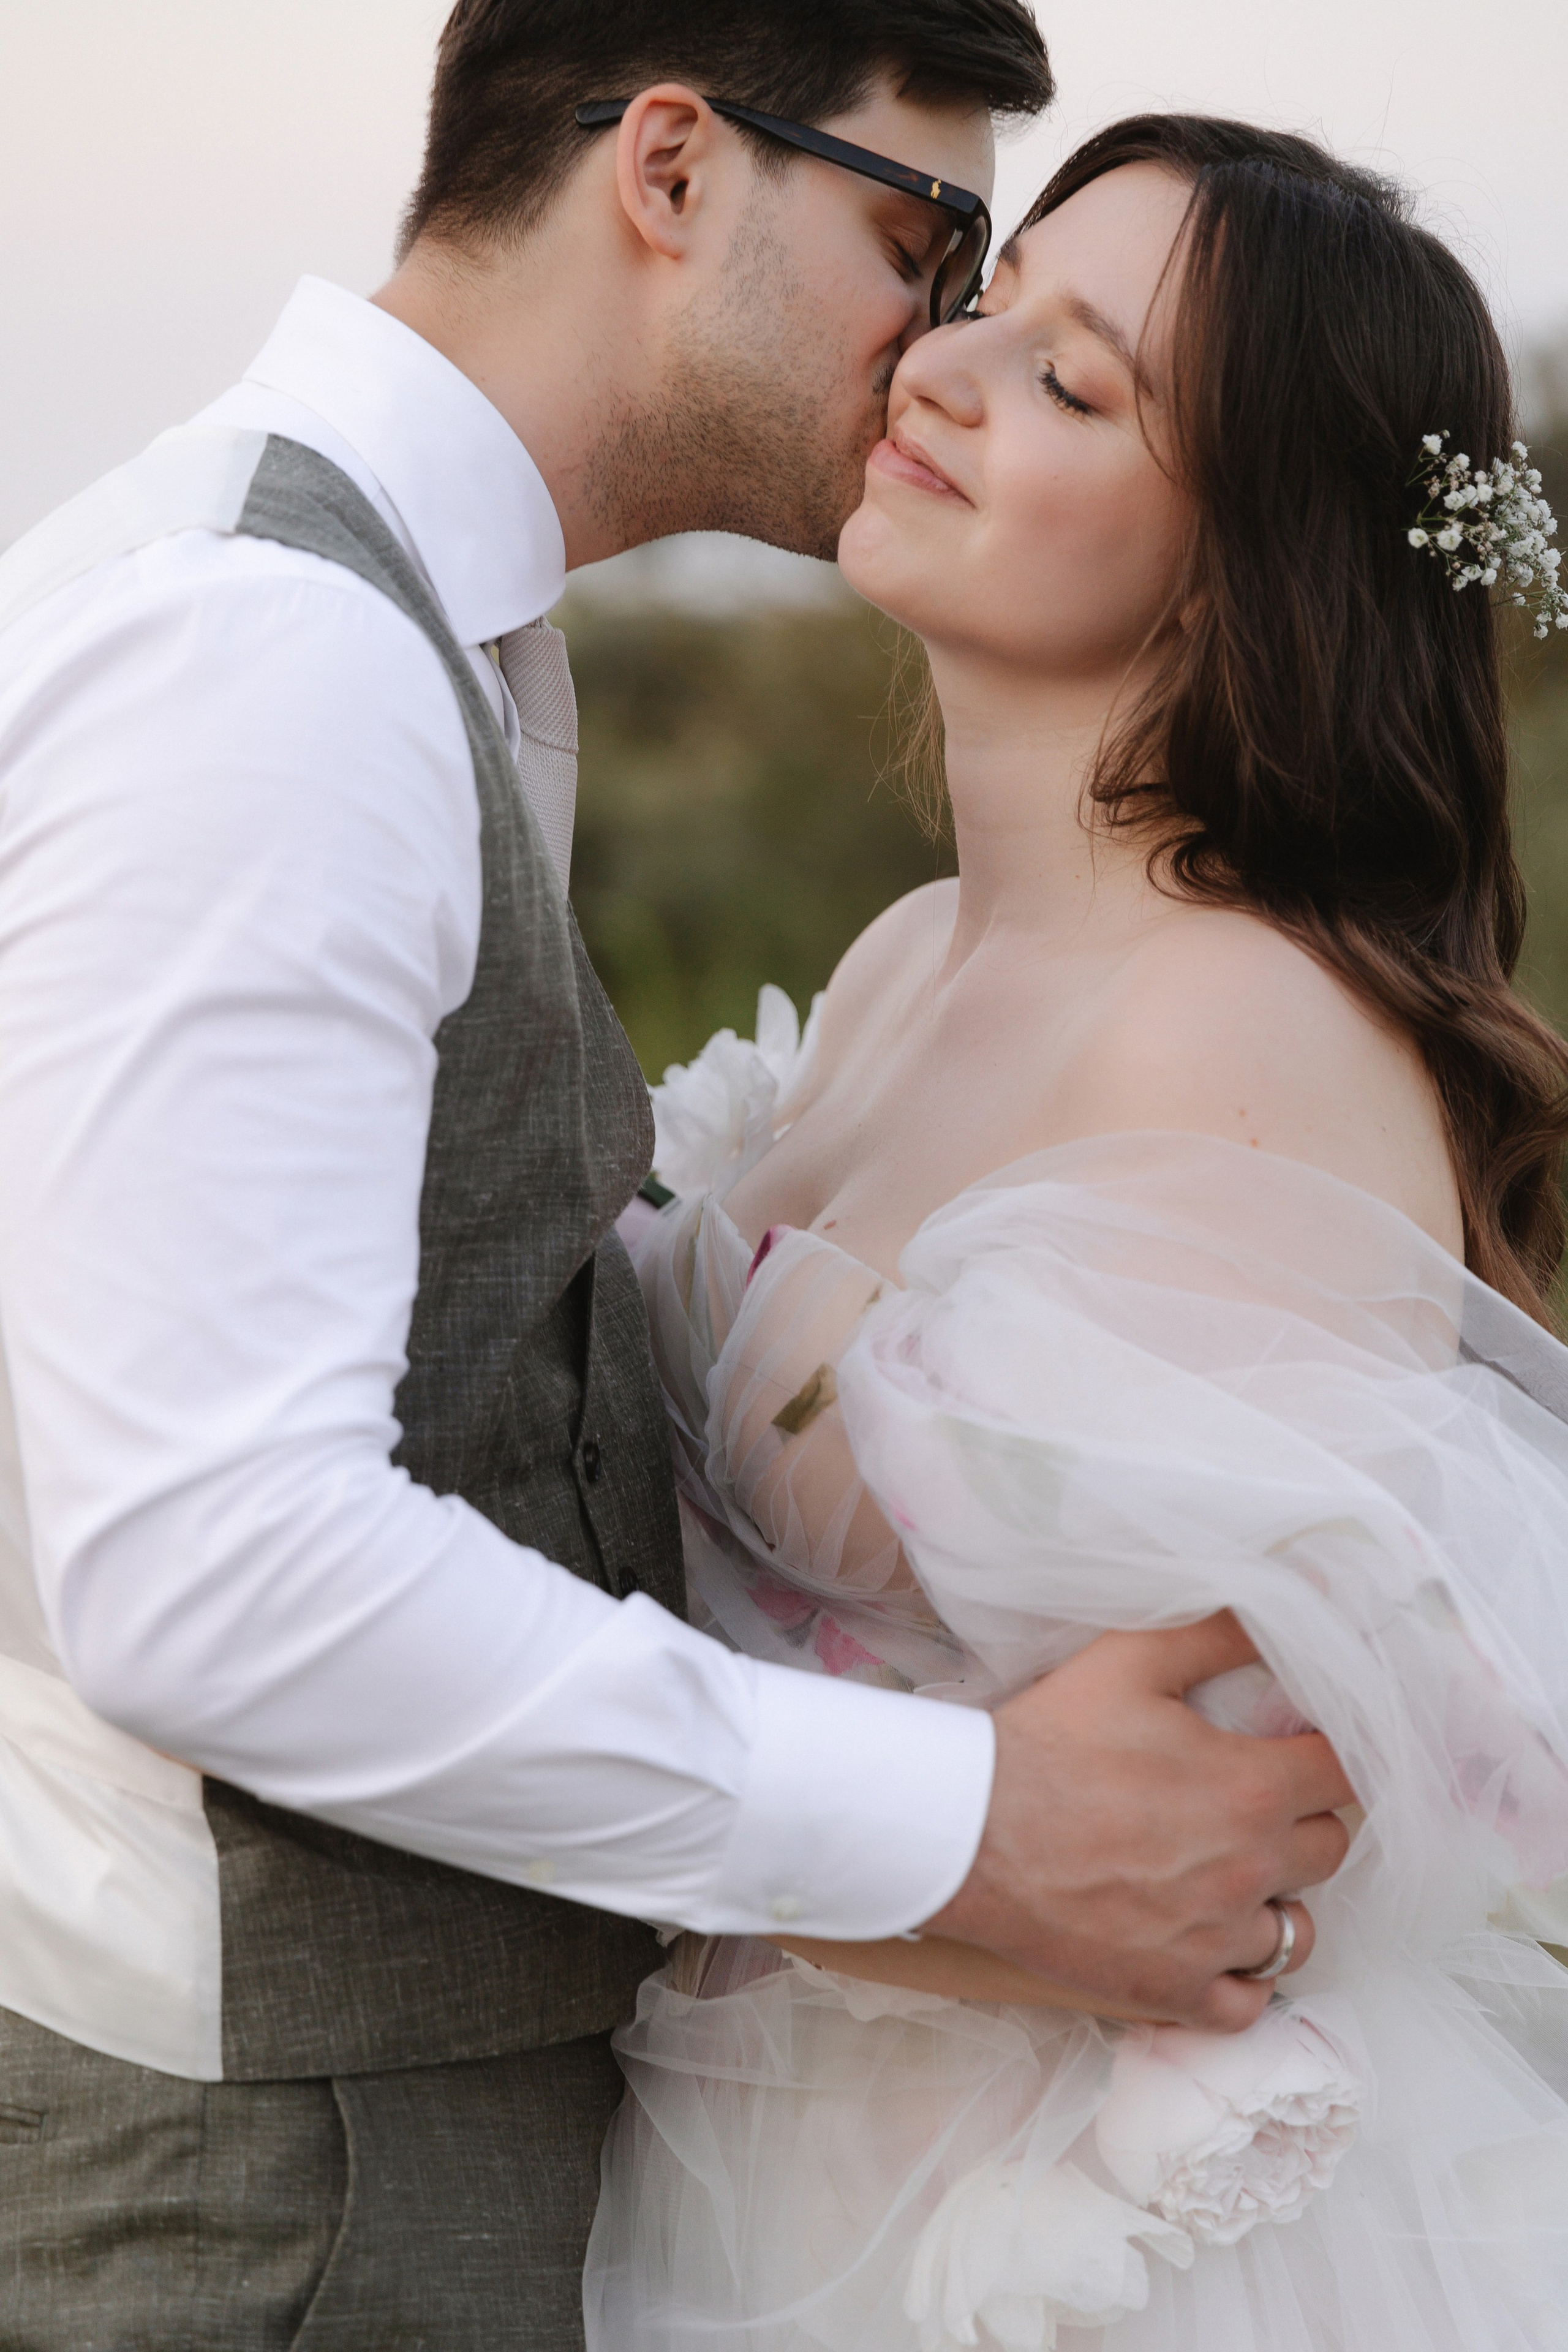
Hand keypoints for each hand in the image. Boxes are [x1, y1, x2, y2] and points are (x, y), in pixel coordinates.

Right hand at [921, 1612, 1353, 2031]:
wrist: (968, 1835)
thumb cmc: (1046, 1743)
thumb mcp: (1129, 1659)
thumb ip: (1218, 1633)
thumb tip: (1297, 1602)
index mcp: (1249, 1787)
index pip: (1345, 1772)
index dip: (1328, 1752)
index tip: (1300, 1746)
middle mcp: (1248, 1870)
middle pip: (1330, 1847)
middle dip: (1304, 1817)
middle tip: (1255, 1798)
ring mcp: (1215, 1940)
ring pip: (1297, 1931)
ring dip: (1278, 1899)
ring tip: (1235, 1874)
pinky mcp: (1174, 1990)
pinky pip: (1250, 2002)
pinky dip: (1242, 1976)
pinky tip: (1213, 1942)